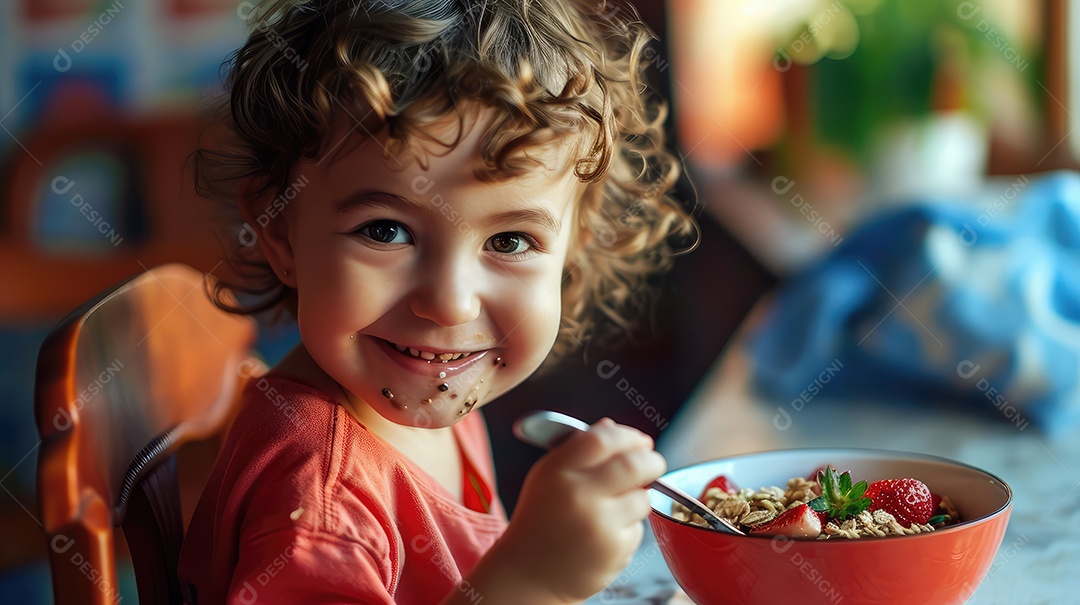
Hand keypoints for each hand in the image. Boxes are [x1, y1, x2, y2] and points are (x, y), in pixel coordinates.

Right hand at [494, 418, 666, 602]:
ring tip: (611, 510)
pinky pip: (638, 529)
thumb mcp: (548, 477)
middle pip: (634, 464)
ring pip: (642, 498)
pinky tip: (603, 536)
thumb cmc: (541, 519)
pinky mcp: (614, 550)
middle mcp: (578, 496)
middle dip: (651, 461)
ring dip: (636, 499)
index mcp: (557, 471)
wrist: (530, 575)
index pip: (602, 440)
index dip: (627, 435)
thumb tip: (612, 426)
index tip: (639, 440)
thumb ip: (579, 450)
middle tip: (653, 462)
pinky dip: (627, 529)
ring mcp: (599, 525)